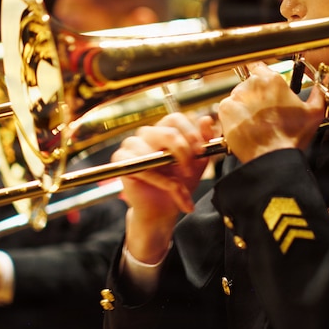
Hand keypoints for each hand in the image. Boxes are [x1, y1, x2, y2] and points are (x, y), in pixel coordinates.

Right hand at [111, 112, 216, 262]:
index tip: (201, 152)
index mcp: (164, 130)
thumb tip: (206, 119)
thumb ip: (204, 141)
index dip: (190, 134)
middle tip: (190, 169)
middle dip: (184, 152)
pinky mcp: (121, 160)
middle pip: (167, 132)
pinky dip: (159, 180)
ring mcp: (131, 145)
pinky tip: (167, 188)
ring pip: (154, 152)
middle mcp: (146, 134)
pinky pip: (142, 166)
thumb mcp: (197, 163)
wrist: (163, 210)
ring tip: (179, 187)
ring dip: (171, 174)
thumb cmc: (178, 184)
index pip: (175, 118)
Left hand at [217, 62, 325, 162]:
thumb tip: (319, 88)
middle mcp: (252, 84)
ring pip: (237, 96)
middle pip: (249, 83)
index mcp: (272, 80)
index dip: (261, 76)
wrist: (273, 156)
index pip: (259, 67)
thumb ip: (317, 94)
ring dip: (244, 105)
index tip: (263, 85)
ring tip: (255, 121)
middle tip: (264, 110)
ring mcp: (236, 97)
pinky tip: (245, 125)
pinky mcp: (225, 110)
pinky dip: (233, 115)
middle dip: (255, 94)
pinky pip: (227, 108)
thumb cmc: (292, 136)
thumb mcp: (314, 113)